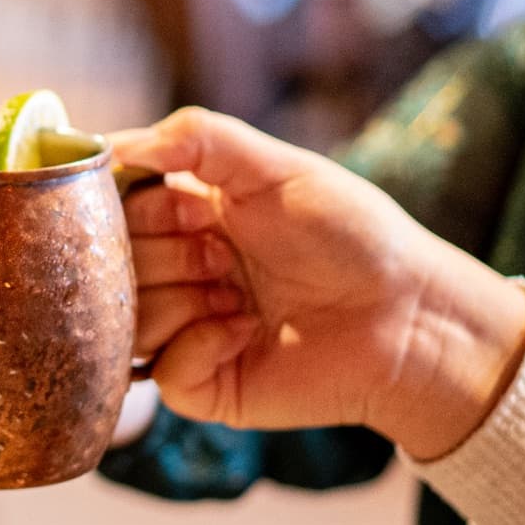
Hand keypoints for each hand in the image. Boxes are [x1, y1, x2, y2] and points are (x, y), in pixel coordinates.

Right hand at [113, 108, 524, 460]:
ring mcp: (189, 330)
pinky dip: (198, 346)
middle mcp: (180, 272)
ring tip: (240, 294)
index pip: (114, 209)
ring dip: (183, 300)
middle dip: (168, 254)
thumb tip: (112, 144)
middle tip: (224, 254)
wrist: (411, 314)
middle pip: (113, 265)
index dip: (140, 208)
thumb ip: (195, 138)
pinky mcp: (208, 385)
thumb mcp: (276, 167)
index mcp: (188, 217)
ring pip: (129, 320)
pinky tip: (246, 330)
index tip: (192, 209)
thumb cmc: (354, 235)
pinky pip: (163, 373)